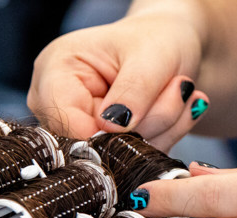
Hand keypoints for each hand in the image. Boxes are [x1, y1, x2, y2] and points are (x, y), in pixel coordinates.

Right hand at [27, 3, 209, 150]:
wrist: (175, 44)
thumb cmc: (157, 39)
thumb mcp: (151, 55)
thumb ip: (133, 91)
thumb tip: (112, 128)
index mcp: (56, 71)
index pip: (64, 120)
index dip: (105, 131)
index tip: (144, 116)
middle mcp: (62, 104)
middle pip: (95, 143)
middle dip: (148, 124)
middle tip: (179, 88)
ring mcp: (85, 129)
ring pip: (123, 155)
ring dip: (165, 128)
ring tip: (180, 90)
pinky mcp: (111, 146)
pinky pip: (139, 158)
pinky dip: (169, 135)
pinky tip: (181, 107)